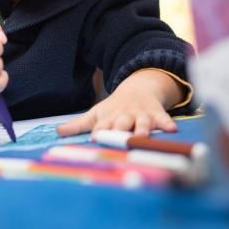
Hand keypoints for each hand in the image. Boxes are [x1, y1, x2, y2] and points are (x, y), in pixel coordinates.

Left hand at [57, 70, 180, 136]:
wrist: (138, 88)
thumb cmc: (113, 108)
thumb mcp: (95, 114)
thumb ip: (78, 125)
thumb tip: (56, 132)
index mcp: (108, 118)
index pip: (102, 126)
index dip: (100, 132)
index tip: (96, 139)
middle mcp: (124, 116)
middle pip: (122, 124)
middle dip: (120, 131)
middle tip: (119, 140)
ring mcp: (140, 114)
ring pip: (142, 122)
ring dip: (142, 129)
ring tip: (142, 137)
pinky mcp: (156, 113)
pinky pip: (163, 118)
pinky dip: (167, 123)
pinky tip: (172, 129)